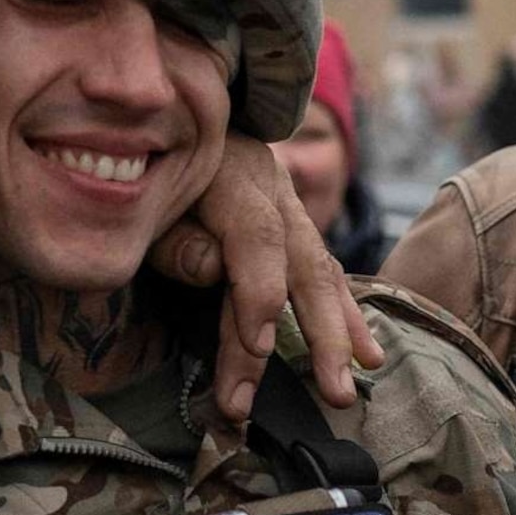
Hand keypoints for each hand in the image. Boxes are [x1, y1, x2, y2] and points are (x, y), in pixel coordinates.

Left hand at [149, 136, 383, 419]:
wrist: (170, 123)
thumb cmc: (146, 174)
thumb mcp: (147, 203)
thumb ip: (176, 239)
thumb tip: (215, 270)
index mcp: (229, 175)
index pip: (257, 238)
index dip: (260, 294)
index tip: (260, 348)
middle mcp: (270, 188)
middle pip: (305, 261)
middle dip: (321, 333)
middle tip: (331, 391)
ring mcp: (289, 205)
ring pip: (323, 270)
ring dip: (339, 333)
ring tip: (349, 385)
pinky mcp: (294, 225)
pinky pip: (326, 271)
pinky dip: (346, 314)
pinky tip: (369, 354)